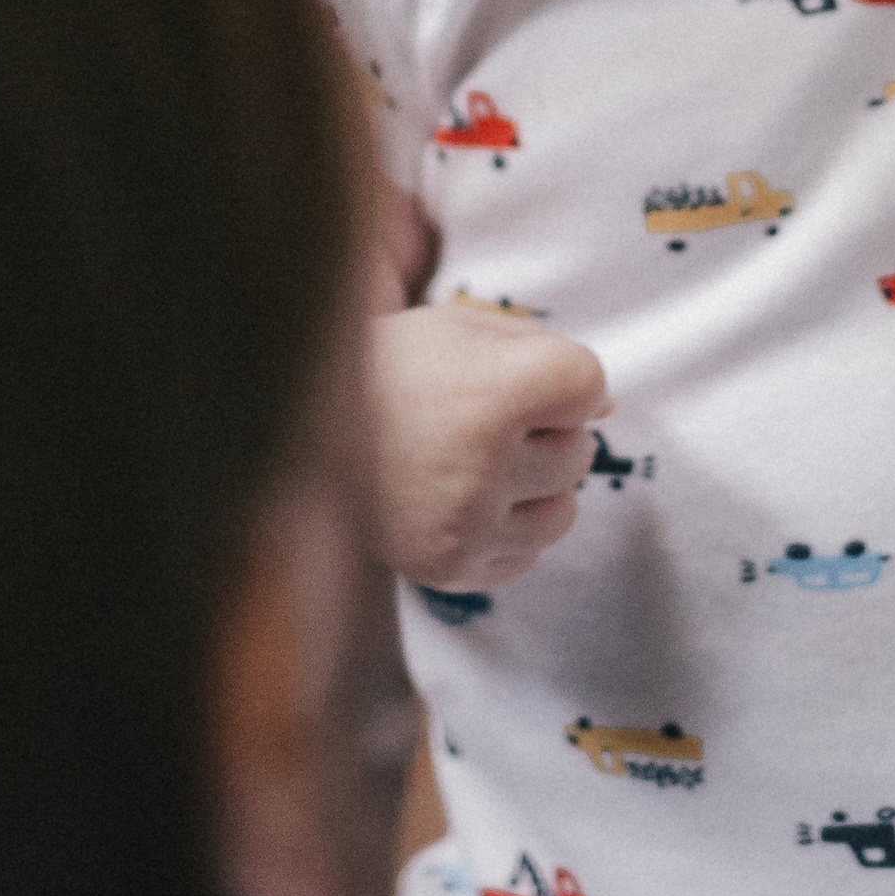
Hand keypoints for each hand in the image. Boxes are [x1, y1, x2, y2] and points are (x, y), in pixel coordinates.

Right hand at [370, 301, 609, 591]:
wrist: (293, 426)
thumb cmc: (389, 368)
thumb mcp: (461, 327)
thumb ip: (541, 354)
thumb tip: (601, 408)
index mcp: (491, 394)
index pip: (589, 386)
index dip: (564, 378)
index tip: (522, 376)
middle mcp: (482, 467)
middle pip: (580, 451)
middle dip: (547, 432)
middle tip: (482, 418)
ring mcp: (465, 525)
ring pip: (562, 512)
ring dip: (535, 486)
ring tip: (475, 462)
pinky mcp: (449, 568)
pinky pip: (524, 555)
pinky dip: (506, 529)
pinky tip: (461, 498)